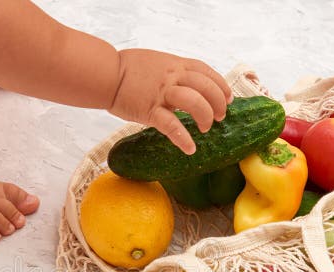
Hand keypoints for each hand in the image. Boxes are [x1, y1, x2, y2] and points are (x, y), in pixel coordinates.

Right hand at [107, 49, 232, 154]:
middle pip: (206, 87)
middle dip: (219, 103)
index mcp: (175, 64)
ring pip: (195, 102)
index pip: (206, 71)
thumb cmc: (127, 70)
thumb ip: (173, 71)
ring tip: (206, 129)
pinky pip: (171, 125)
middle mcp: (172, 76)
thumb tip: (187, 83)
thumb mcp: (157, 62)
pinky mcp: (149, 110)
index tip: (228, 97)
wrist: (105, 74)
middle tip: (220, 117)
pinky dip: (183, 138)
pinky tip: (190, 148)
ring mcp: (161, 93)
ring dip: (206, 116)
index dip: (221, 85)